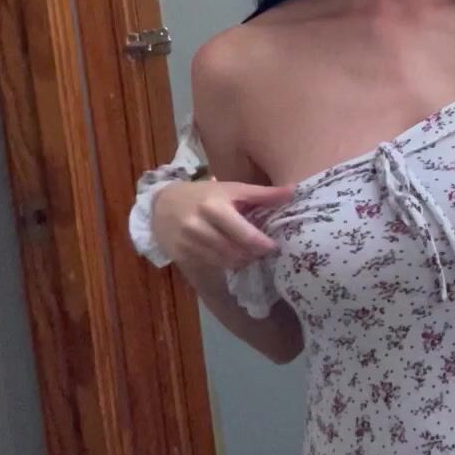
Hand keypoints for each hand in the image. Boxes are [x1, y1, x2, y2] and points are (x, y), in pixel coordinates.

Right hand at [151, 177, 294, 276]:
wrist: (162, 203)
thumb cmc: (203, 194)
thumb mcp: (231, 189)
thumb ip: (262, 194)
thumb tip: (293, 192)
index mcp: (214, 206)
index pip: (244, 234)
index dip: (262, 244)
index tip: (274, 246)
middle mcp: (199, 226)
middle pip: (235, 251)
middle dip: (253, 254)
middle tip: (264, 251)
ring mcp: (188, 243)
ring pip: (224, 261)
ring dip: (242, 261)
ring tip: (250, 254)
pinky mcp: (181, 255)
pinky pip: (212, 265)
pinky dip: (226, 263)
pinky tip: (232, 256)